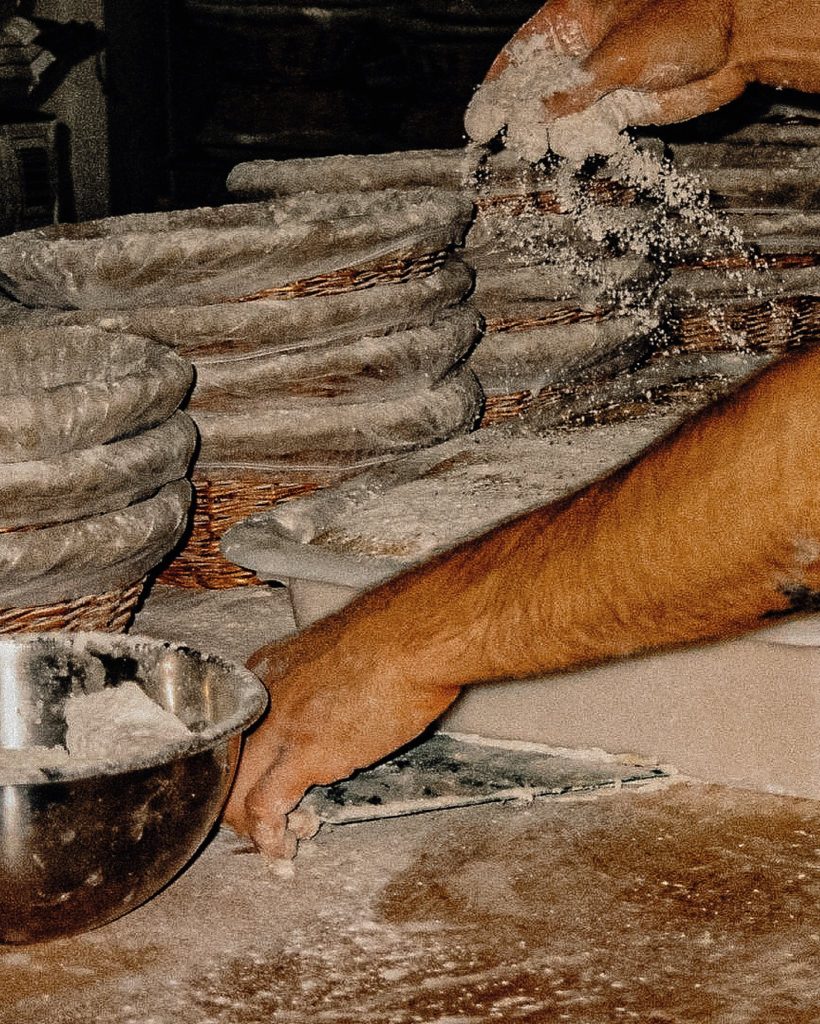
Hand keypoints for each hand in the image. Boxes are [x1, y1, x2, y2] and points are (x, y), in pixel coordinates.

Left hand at [222, 602, 460, 859]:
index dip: (244, 767)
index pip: (234, 732)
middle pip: (224, 763)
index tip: (262, 786)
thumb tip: (340, 708)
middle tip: (263, 826)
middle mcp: (261, 698)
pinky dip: (269, 836)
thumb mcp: (339, 653)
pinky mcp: (303, 753)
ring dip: (250, 826)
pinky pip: (265, 806)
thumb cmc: (396, 634)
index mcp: (267, 671)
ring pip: (234, 789)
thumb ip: (325, 684)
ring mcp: (278, 725)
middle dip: (238, 801)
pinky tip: (283, 849)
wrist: (414, 634)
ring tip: (275, 843)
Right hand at [465, 0, 819, 160]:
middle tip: (512, 141)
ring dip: (551, 136)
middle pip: (534, 91)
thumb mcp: (617, 54)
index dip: (496, 87)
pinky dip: (581, 143)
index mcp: (572, 18)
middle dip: (519, 118)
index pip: (520, 54)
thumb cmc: (683, 20)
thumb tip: (535, 116)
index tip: (479, 120)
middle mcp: (580, 52)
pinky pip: (588, 132)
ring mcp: (599, 83)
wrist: (736, 41)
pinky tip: (578, 148)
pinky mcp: (619, 109)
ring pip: (559, 117)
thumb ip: (573, 90)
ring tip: (544, 147)